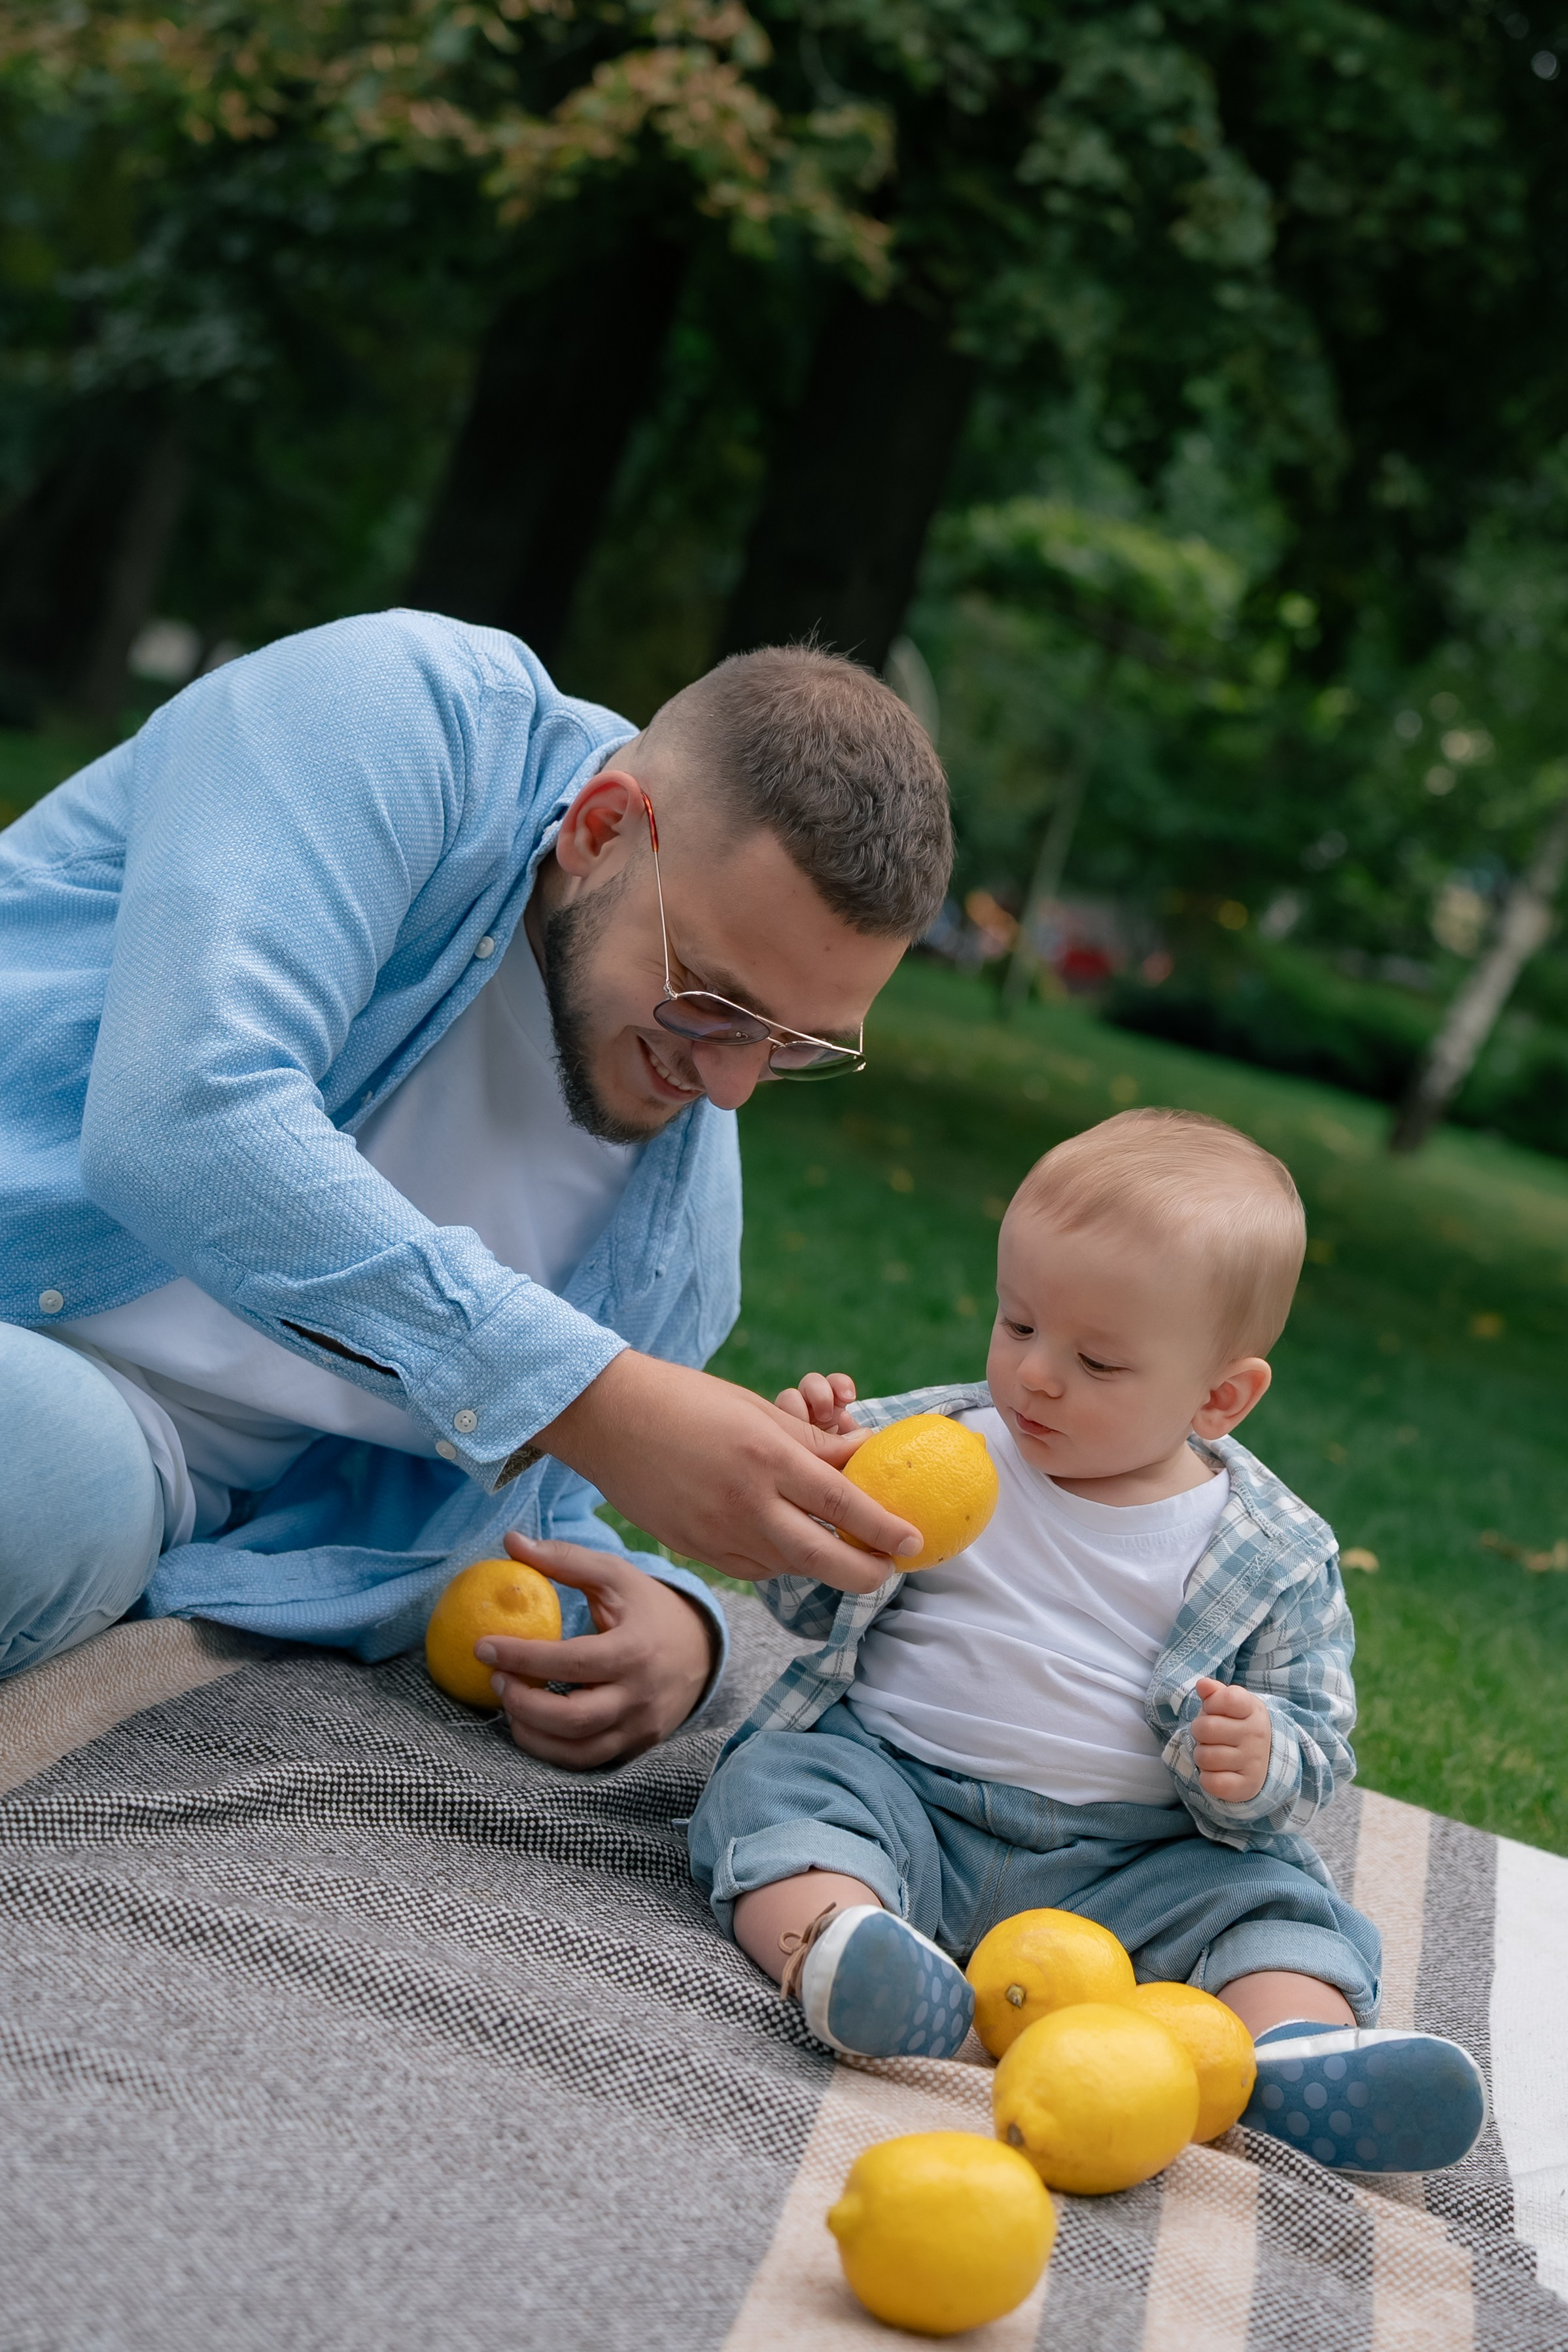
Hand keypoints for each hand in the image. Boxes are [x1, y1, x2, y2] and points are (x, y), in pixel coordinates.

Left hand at [476, 1532, 715, 1769]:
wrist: (700, 1649)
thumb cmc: (648, 1607)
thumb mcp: (614, 1575)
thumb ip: (564, 1559)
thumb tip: (511, 1541)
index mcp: (635, 1650)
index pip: (571, 1662)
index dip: (522, 1657)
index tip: (484, 1646)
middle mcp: (640, 1696)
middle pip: (573, 1718)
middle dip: (522, 1703)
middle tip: (495, 1679)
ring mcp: (639, 1728)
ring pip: (577, 1751)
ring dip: (530, 1733)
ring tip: (508, 1701)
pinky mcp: (635, 1747)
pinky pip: (586, 1761)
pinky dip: (551, 1749)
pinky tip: (531, 1724)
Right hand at [535, 1351, 918, 1591]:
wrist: (607, 1418)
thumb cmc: (686, 1400)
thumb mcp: (757, 1412)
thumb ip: (812, 1444)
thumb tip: (862, 1459)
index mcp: (767, 1457)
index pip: (842, 1505)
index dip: (884, 1527)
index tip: (914, 1540)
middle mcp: (745, 1503)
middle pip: (822, 1559)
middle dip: (865, 1573)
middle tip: (888, 1569)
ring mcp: (716, 1533)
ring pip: (787, 1568)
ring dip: (821, 1565)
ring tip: (843, 1550)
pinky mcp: (694, 1549)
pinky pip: (752, 1568)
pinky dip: (778, 1561)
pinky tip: (787, 1543)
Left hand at [1192, 1677, 1273, 1801]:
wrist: (1264, 1761)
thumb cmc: (1236, 1726)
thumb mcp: (1228, 1705)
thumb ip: (1214, 1693)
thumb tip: (1203, 1684)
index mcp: (1252, 1709)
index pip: (1227, 1698)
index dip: (1211, 1703)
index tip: (1214, 1710)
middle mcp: (1257, 1734)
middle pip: (1206, 1728)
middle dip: (1198, 1732)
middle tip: (1209, 1736)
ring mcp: (1253, 1761)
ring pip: (1204, 1757)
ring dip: (1201, 1756)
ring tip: (1214, 1753)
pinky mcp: (1247, 1785)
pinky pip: (1211, 1782)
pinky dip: (1207, 1779)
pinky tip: (1217, 1772)